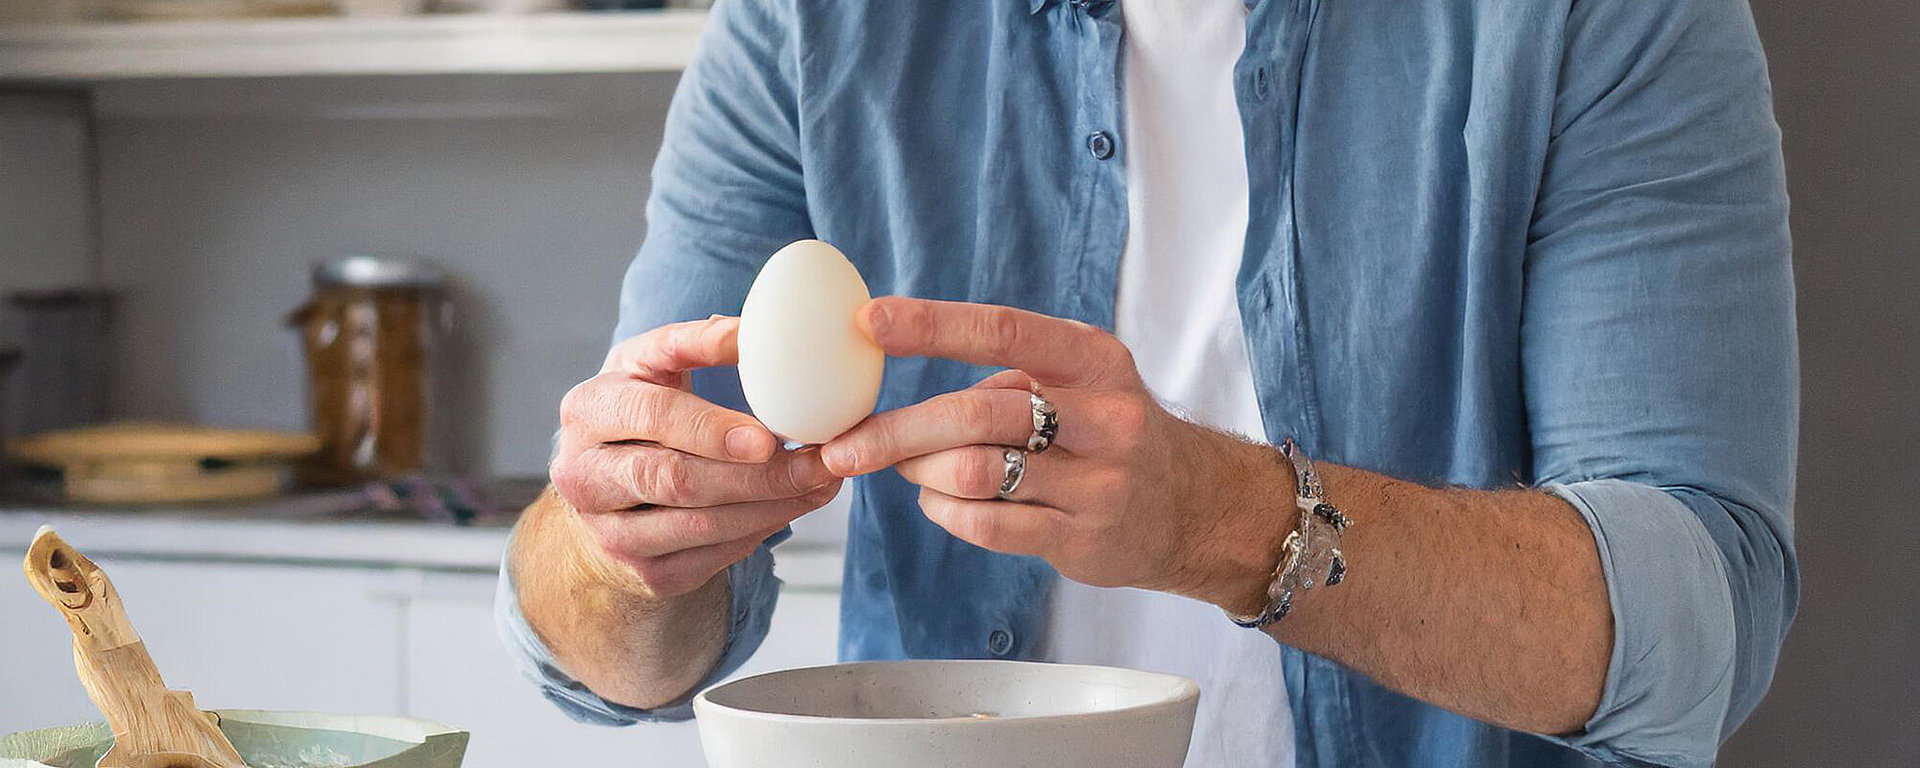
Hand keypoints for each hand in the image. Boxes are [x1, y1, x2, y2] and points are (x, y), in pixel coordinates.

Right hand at [550, 315, 840, 600]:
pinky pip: (712, 556)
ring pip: (700, 525)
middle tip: (817, 464)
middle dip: (755, 475)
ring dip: (772, 505)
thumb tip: (750, 332)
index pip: (650, 418)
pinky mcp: (643, 572)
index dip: (710, 429)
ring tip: (822, 482)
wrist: (604, 489)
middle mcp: (584, 477)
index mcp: (588, 410)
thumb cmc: (640, 411)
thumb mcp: (651, 364)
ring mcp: (609, 532)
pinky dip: (762, 531)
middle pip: (676, 479)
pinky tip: (795, 506)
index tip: (767, 436)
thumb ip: (693, 342)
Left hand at [820, 298, 1290, 611]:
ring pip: (977, 473)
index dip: (932, 325)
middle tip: (845, 446)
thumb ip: (1008, 378)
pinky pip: (989, 526)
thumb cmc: (1112, 433)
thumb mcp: (1082, 381)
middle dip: (898, 431)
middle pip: (978, 413)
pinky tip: (941, 503)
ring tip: (908, 471)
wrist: (1196, 508)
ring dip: (923, 475)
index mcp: (1093, 359)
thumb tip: (908, 386)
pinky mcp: (1083, 536)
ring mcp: (1097, 481)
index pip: (1003, 330)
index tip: (869, 322)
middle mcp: (1103, 416)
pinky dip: (946, 513)